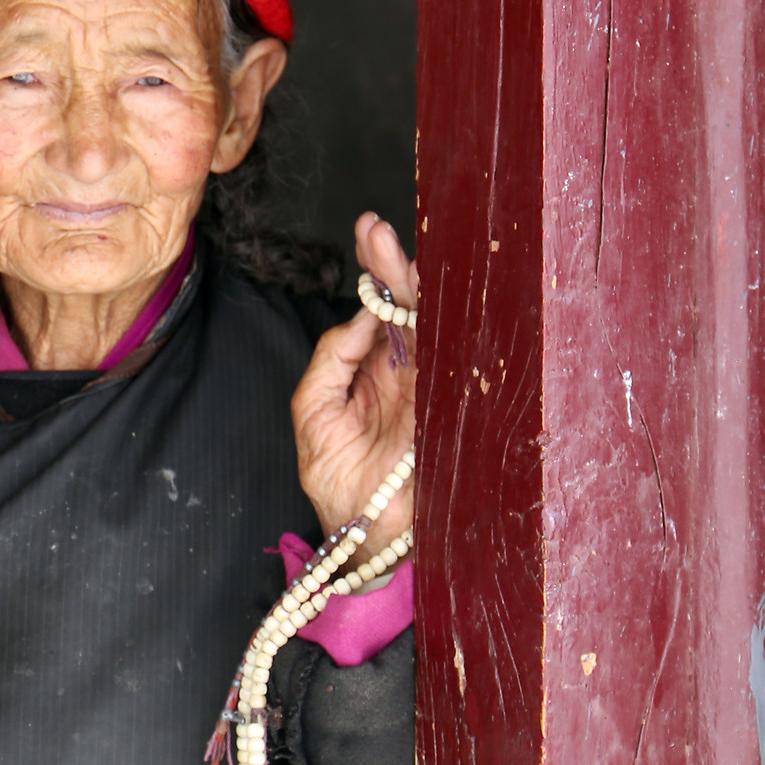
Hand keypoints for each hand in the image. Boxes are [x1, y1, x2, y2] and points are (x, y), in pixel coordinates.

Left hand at [291, 213, 417, 540]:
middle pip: (406, 304)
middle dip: (391, 263)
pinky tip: (427, 291)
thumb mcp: (312, 413)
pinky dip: (443, 321)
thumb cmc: (339, 483)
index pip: (378, 307)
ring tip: (390, 246)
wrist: (365, 537)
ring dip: (412, 282)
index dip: (374, 269)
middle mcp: (405, 370)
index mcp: (373, 368)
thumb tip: (360, 318)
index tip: (367, 231)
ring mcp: (428, 385)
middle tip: (375, 228)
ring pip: (429, 321)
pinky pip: (452, 355)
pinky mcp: (446, 404)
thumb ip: (330, 359)